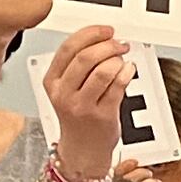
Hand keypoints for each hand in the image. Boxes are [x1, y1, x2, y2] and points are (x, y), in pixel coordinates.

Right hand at [42, 28, 134, 178]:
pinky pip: (118, 86)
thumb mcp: (67, 89)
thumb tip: (101, 39)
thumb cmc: (78, 117)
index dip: (90, 34)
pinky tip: (128, 70)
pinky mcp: (103, 116)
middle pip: (85, 57)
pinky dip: (127, 72)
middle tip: (118, 44)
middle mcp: (64, 94)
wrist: (83, 150)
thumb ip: (78, 65)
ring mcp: (82, 106)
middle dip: (107, 45)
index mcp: (52, 82)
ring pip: (102, 71)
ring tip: (122, 60)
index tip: (105, 30)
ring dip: (117, 59)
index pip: (68, 48)